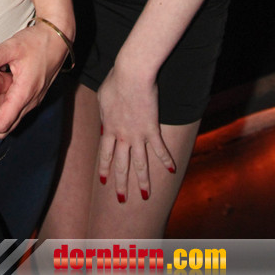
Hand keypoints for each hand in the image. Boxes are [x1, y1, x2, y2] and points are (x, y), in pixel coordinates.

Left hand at [0, 22, 67, 136]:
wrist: (58, 37)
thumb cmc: (37, 41)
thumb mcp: (13, 45)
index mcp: (24, 92)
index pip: (3, 122)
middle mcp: (31, 100)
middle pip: (7, 128)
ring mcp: (33, 99)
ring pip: (12, 121)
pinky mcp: (33, 94)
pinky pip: (16, 112)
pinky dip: (1, 114)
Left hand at [97, 63, 174, 202]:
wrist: (131, 74)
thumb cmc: (115, 81)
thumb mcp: (103, 97)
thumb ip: (104, 112)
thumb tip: (104, 120)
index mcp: (108, 127)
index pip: (105, 153)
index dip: (105, 168)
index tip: (104, 181)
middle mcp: (122, 136)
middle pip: (121, 164)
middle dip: (121, 183)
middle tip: (122, 199)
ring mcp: (137, 134)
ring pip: (140, 164)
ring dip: (143, 181)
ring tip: (144, 196)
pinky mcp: (152, 129)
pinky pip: (160, 149)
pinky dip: (166, 160)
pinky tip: (171, 171)